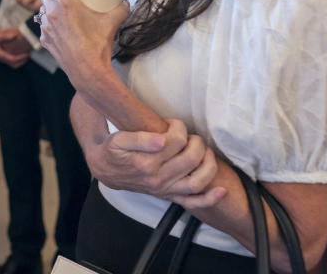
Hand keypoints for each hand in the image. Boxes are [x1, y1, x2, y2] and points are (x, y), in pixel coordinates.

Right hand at [0, 27, 29, 67]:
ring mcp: (2, 57)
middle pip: (14, 64)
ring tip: (27, 54)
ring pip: (14, 64)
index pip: (13, 60)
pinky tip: (21, 52)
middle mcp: (1, 58)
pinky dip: (18, 59)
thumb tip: (15, 36)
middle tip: (29, 54)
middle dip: (23, 61)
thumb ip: (5, 36)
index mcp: (0, 54)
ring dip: (21, 61)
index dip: (21, 58)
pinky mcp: (3, 55)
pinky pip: (12, 60)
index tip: (27, 53)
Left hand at [38, 0, 128, 89]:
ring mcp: (46, 28)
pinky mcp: (45, 40)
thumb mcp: (111, 23)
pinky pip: (44, 26)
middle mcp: (51, 13)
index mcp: (64, 4)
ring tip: (59, 5)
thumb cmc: (97, 46)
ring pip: (42, 9)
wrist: (87, 71)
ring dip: (49, 4)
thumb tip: (126, 2)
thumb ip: (120, 9)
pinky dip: (50, 22)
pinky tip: (60, 25)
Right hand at [86, 118, 225, 209]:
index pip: (176, 141)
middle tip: (189, 135)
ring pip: (198, 180)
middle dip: (195, 141)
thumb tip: (162, 140)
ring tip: (204, 151)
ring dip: (208, 164)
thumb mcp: (120, 139)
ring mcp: (165, 190)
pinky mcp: (168, 196)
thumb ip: (140, 138)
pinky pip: (193, 202)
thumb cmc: (113, 150)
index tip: (172, 123)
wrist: (105, 170)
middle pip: (191, 157)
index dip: (178, 127)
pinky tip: (221, 190)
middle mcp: (158, 179)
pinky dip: (209, 198)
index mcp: (146, 163)